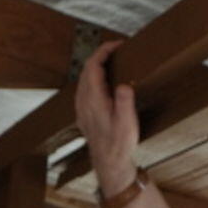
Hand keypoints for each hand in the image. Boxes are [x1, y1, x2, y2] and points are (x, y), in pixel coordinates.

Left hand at [75, 39, 138, 194]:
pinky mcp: (83, 115)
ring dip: (95, 67)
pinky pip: (83, 89)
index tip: (117, 45)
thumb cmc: (119, 144)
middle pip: (86, 70)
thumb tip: (123, 85)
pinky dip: (92, 78)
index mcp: (94, 100)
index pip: (93, 67)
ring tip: (111, 61)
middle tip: (116, 50)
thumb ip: (124, 102)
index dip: (103, 51)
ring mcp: (81, 109)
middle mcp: (84, 103)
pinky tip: (102, 81)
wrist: (109, 163)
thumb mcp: (127, 122)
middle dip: (100, 55)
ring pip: (83, 80)